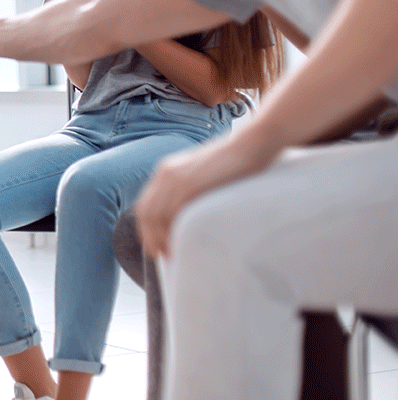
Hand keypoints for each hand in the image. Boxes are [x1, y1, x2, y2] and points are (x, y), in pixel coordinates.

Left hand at [135, 131, 279, 257]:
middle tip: (166, 256)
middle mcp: (166, 173)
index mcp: (167, 172)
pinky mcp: (191, 182)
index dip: (148, 230)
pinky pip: (173, 211)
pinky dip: (173, 229)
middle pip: (146, 213)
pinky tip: (184, 240)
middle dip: (152, 238)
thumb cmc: (237, 164)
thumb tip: (187, 222)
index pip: (145, 207)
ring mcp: (176, 176)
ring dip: (162, 237)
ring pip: (156, 215)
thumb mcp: (205, 177)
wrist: (253, 144)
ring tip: (176, 253)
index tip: (158, 248)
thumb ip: (191, 194)